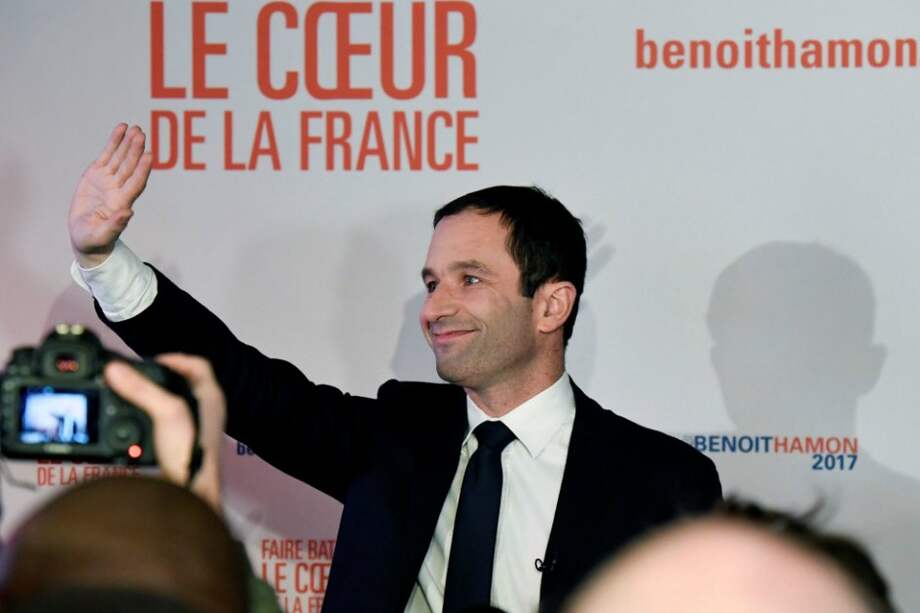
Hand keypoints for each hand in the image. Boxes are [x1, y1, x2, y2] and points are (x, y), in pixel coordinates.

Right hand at [69, 123, 152, 267]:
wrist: (86, 237)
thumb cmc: (94, 240)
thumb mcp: (101, 235)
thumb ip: (115, 225)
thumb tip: (129, 213)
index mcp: (121, 203)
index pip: (135, 183)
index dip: (142, 170)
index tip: (149, 155)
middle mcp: (118, 189)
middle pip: (130, 167)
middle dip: (135, 150)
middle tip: (141, 134)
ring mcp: (108, 180)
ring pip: (121, 158)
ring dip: (128, 143)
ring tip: (135, 128)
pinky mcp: (97, 175)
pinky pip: (108, 155)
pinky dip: (114, 142)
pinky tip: (121, 128)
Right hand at [104, 354, 224, 511]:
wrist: (190, 492)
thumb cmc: (190, 453)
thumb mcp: (166, 413)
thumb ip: (142, 390)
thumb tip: (116, 370)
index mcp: (210, 396)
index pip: (197, 365)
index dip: (175, 358)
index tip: (151, 362)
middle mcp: (206, 410)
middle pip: (182, 382)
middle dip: (159, 378)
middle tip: (137, 378)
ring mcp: (196, 428)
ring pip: (173, 402)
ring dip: (153, 397)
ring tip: (133, 396)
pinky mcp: (182, 444)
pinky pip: (165, 422)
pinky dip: (150, 417)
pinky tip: (136, 422)